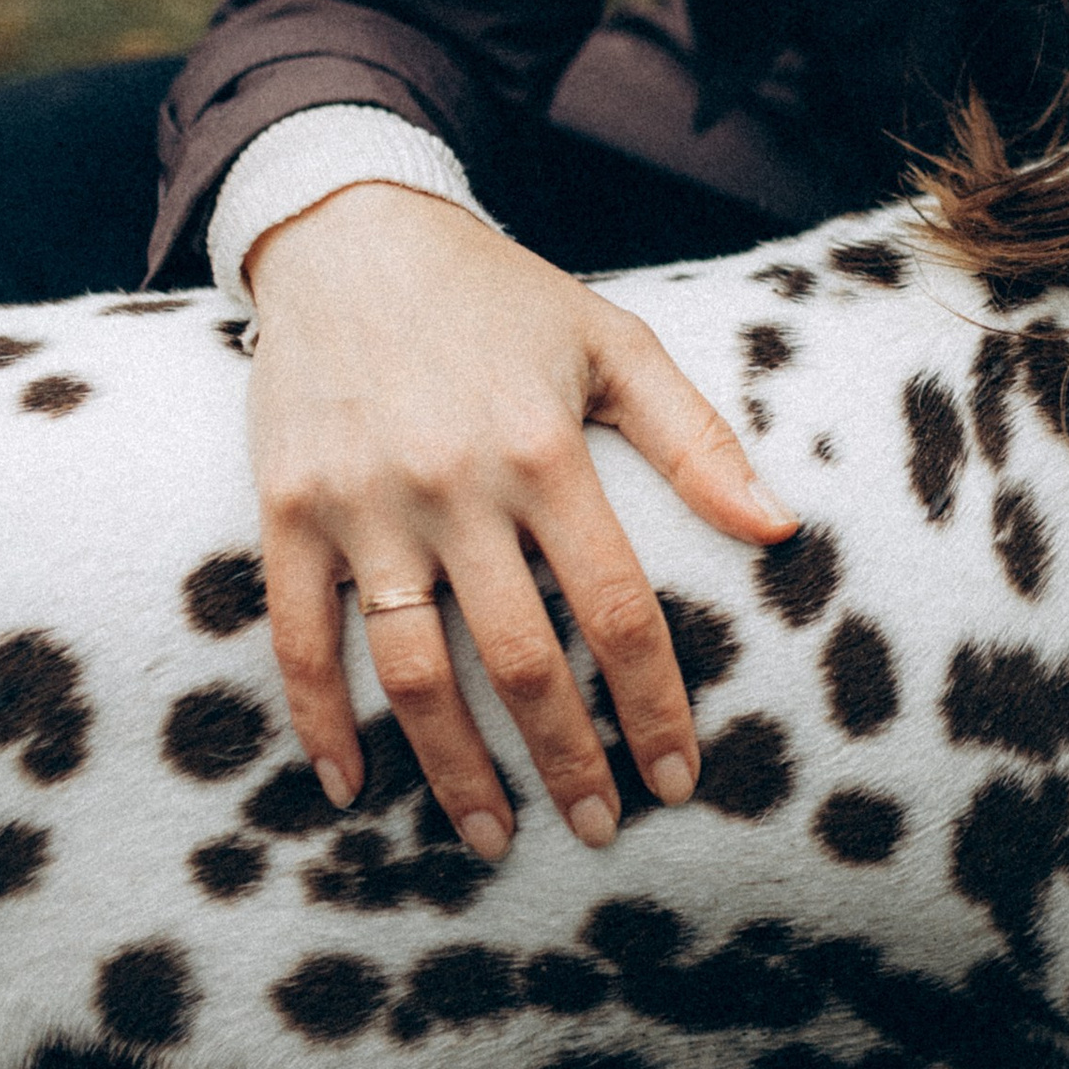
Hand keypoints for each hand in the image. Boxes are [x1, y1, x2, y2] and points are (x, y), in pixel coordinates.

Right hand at [246, 185, 799, 858]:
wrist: (352, 232)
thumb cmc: (500, 296)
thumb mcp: (616, 343)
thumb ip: (698, 441)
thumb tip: (780, 529)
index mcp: (546, 449)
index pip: (614, 607)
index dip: (652, 702)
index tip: (680, 773)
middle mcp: (455, 484)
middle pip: (518, 658)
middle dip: (567, 759)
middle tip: (602, 827)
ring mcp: (364, 502)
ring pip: (411, 669)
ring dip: (454, 767)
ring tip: (496, 836)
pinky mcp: (288, 509)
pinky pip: (299, 635)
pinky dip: (320, 720)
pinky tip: (353, 786)